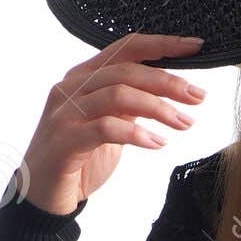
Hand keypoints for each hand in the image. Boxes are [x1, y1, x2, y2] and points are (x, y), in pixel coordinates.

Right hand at [20, 34, 207, 215]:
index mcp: (84, 76)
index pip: (125, 48)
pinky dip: (136, 134)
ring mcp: (66, 112)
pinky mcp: (65, 140)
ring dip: (158, 108)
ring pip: (118, 95)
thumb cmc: (79, 157)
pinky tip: (157, 143)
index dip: (162, 44)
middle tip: (198, 97)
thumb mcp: (112, 123)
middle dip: (168, 82)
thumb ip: (131, 104)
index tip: (196, 47)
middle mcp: (72, 87)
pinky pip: (106, 128)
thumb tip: (171, 89)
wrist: (42, 195)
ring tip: (184, 123)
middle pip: (126, 71)